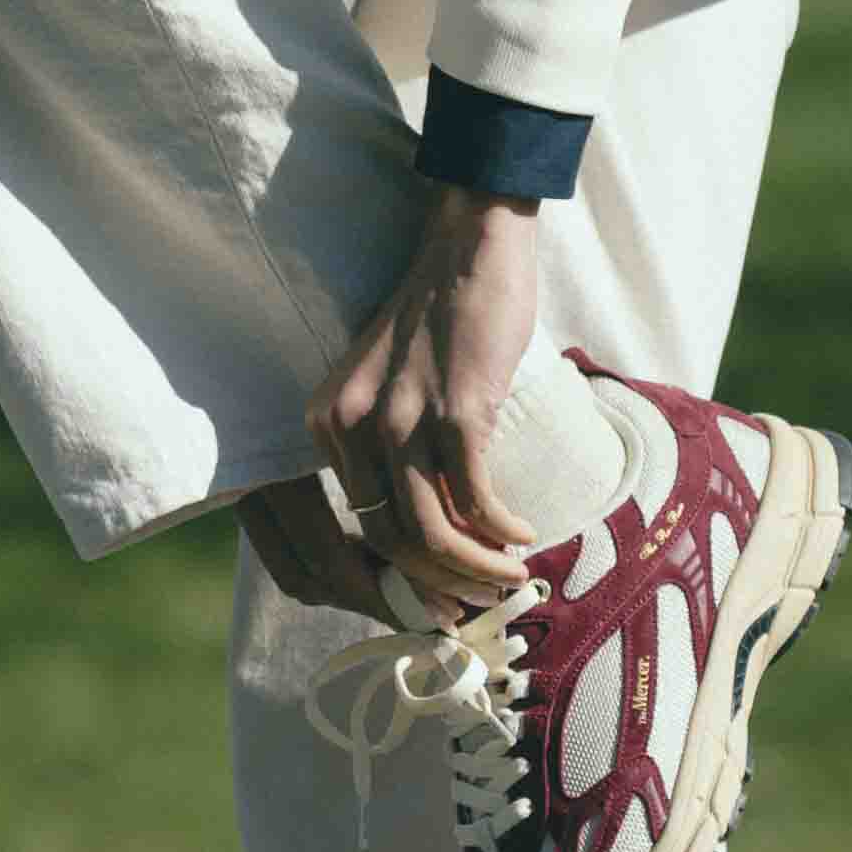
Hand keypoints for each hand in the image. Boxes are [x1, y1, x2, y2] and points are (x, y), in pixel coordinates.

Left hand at [289, 182, 549, 619]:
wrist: (470, 243)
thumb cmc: (440, 315)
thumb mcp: (388, 384)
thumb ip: (390, 444)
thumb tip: (428, 525)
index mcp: (329, 422)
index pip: (348, 526)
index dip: (389, 578)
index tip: (428, 601)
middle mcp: (353, 424)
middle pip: (386, 540)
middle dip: (432, 588)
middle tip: (471, 607)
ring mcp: (403, 418)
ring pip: (428, 531)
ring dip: (472, 570)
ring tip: (508, 579)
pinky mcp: (457, 409)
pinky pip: (474, 498)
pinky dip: (500, 529)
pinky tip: (523, 536)